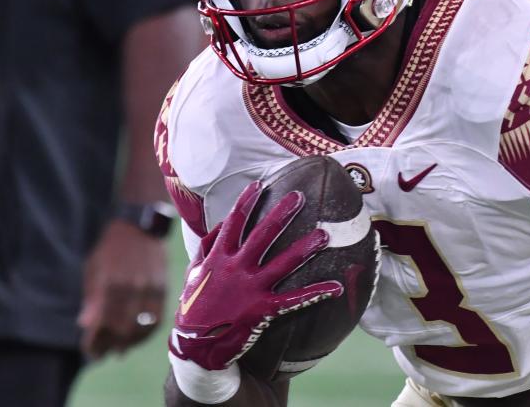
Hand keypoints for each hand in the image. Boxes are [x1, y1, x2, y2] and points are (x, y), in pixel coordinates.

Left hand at [78, 219, 166, 358]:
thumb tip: (85, 325)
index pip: (102, 323)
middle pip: (123, 329)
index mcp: (111, 284)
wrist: (140, 226)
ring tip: (121, 349)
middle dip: (111, 345)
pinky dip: (148, 332)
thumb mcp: (93, 269)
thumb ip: (92, 298)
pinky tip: (139, 336)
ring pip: (143, 327)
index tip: (90, 351)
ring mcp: (151, 289)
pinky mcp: (164, 287)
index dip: (95, 341)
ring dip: (131, 343)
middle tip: (103, 354)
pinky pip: (158, 318)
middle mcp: (133, 288)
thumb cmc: (110, 248)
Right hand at [169, 180, 342, 369]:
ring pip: (283, 263)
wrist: (194, 346)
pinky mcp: (262, 309)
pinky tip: (335, 287)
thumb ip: (206, 246)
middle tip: (299, 196)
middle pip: (263, 234)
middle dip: (281, 213)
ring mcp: (250, 288)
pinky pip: (294, 300)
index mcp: (218, 256)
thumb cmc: (194, 306)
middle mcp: (236, 268)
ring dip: (305, 247)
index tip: (260, 184)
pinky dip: (316, 293)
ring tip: (324, 235)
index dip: (247, 201)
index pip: (234, 222)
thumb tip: (221, 223)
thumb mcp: (194, 271)